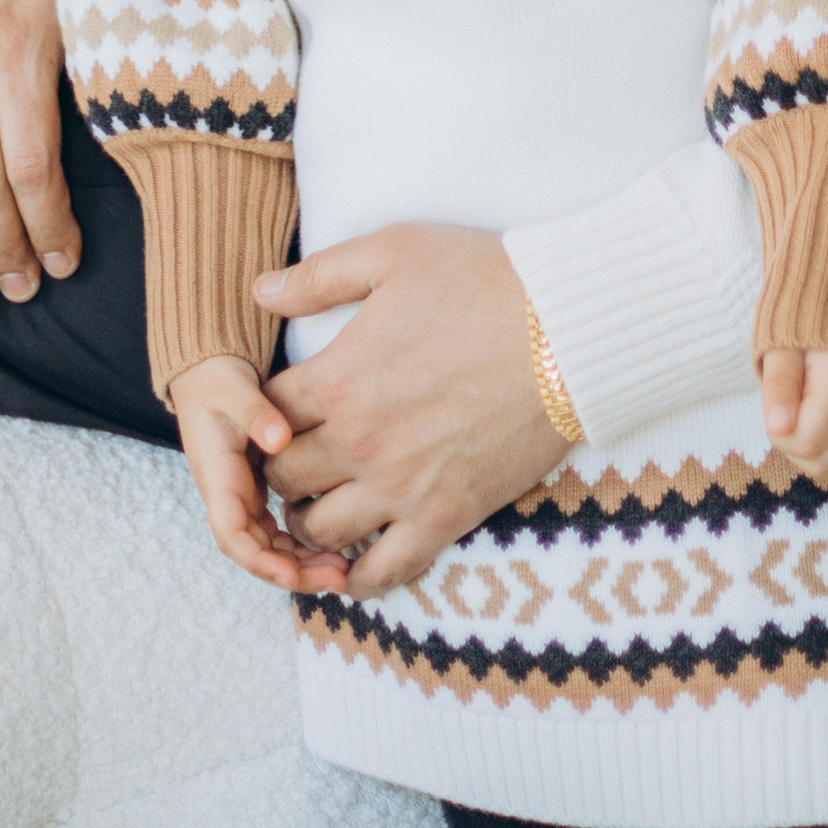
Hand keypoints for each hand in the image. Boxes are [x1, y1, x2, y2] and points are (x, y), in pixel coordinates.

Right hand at [166, 356, 352, 594]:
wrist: (207, 375)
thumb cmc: (217, 382)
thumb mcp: (233, 389)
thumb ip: (255, 412)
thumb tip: (280, 440)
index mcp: (217, 479)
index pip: (232, 535)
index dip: (260, 560)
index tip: (291, 573)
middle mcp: (228, 498)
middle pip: (256, 554)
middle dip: (293, 573)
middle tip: (336, 578)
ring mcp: (243, 499)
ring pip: (270, 548)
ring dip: (302, 565)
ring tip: (342, 571)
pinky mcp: (257, 494)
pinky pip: (279, 532)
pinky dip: (302, 545)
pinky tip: (336, 549)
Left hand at [254, 224, 561, 596]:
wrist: (567, 331)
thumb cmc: (483, 280)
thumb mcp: (394, 252)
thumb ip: (319, 276)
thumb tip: (260, 291)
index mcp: (340, 377)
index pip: (266, 417)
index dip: (260, 417)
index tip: (274, 415)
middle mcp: (360, 441)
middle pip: (283, 479)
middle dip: (278, 470)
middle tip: (295, 459)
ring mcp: (402, 485)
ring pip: (321, 530)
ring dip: (310, 520)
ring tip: (322, 503)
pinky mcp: (446, 515)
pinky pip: (385, 570)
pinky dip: (360, 575)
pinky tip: (357, 561)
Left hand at [759, 346, 827, 485]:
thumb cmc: (811, 322)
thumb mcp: (784, 344)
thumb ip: (779, 386)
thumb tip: (777, 428)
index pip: (805, 444)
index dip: (779, 434)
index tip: (776, 407)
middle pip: (822, 464)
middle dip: (795, 447)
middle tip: (789, 411)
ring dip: (815, 454)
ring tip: (806, 418)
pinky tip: (826, 432)